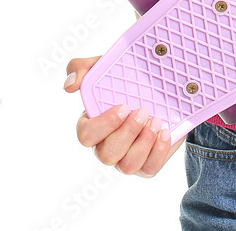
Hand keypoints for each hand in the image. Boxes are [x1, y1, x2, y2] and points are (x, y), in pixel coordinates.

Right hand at [64, 57, 183, 175]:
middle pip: (107, 154)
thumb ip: (81, 68)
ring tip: (156, 120)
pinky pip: (149, 169)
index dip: (104, 125)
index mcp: (93, 125)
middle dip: (127, 133)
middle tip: (143, 111)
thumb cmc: (124, 79)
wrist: (159, 88)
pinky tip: (166, 132)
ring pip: (127, 165)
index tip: (123, 107)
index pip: (86, 136)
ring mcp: (126, 157)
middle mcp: (106, 145)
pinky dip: (159, 151)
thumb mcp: (104, 66)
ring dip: (144, 143)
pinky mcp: (146, 163)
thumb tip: (70, 85)